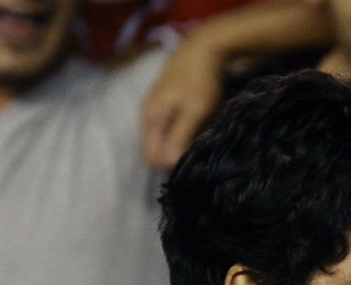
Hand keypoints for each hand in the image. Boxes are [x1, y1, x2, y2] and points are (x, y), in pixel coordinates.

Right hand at [141, 37, 225, 169]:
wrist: (202, 51)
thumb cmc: (199, 81)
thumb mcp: (194, 111)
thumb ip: (180, 137)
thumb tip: (166, 164)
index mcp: (150, 119)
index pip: (152, 158)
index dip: (171, 167)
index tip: (193, 168)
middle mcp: (147, 117)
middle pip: (156, 151)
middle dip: (174, 159)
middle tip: (200, 158)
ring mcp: (155, 111)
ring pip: (163, 141)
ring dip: (179, 148)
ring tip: (200, 146)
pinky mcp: (166, 107)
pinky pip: (169, 131)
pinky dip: (182, 136)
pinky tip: (197, 134)